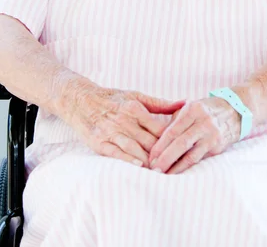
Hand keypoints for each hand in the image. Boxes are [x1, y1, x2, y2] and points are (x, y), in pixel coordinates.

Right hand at [66, 85, 185, 167]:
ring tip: (162, 171)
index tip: (184, 149)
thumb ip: (160, 103)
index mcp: (135, 108)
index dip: (173, 140)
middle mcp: (124, 120)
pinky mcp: (100, 143)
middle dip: (164, 155)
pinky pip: (116, 153)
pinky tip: (138, 166)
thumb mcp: (136, 96)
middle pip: (150, 141)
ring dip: (149, 161)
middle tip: (178, 166)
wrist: (81, 101)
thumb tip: (184, 103)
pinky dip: (128, 160)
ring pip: (135, 148)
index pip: (160, 128)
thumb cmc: (113, 99)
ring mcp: (111, 132)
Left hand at [148, 96, 241, 174]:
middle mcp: (203, 122)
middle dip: (165, 158)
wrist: (236, 110)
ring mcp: (212, 135)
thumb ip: (176, 121)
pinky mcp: (218, 147)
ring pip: (191, 155)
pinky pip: (199, 159)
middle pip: (180, 143)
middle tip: (153, 169)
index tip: (150, 156)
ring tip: (163, 175)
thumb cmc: (206, 109)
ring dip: (175, 167)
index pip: (173, 130)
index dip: (160, 145)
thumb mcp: (191, 107)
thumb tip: (158, 140)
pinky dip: (187, 167)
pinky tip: (178, 172)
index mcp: (193, 109)